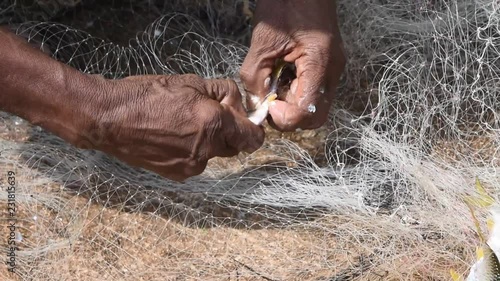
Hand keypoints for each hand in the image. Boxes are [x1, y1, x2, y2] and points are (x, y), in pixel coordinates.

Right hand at [0, 28, 262, 181]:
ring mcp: (191, 165)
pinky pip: (196, 162)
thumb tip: (239, 104)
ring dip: (208, 142)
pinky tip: (170, 137)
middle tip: (207, 114)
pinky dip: (192, 151)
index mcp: (214, 124)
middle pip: (234, 146)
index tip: (246, 121)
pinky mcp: (177, 174)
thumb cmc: (147, 95)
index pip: (254, 139)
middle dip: (228, 132)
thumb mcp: (191, 82)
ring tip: (181, 125)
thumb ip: (224, 93)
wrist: (109, 119)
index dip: (253, 128)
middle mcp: (207, 150)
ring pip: (213, 154)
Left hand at [240, 0, 345, 130]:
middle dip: (290, 118)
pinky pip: (314, 92)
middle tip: (269, 104)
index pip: (308, 111)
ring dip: (292, 107)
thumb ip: (255, 77)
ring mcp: (333, 69)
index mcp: (320, 63)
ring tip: (274, 89)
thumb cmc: (284, 5)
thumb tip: (256, 104)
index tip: (268, 106)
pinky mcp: (327, 67)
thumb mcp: (263, 41)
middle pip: (316, 115)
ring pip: (316, 107)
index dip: (285, 117)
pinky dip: (296, 94)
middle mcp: (332, 71)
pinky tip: (282, 80)